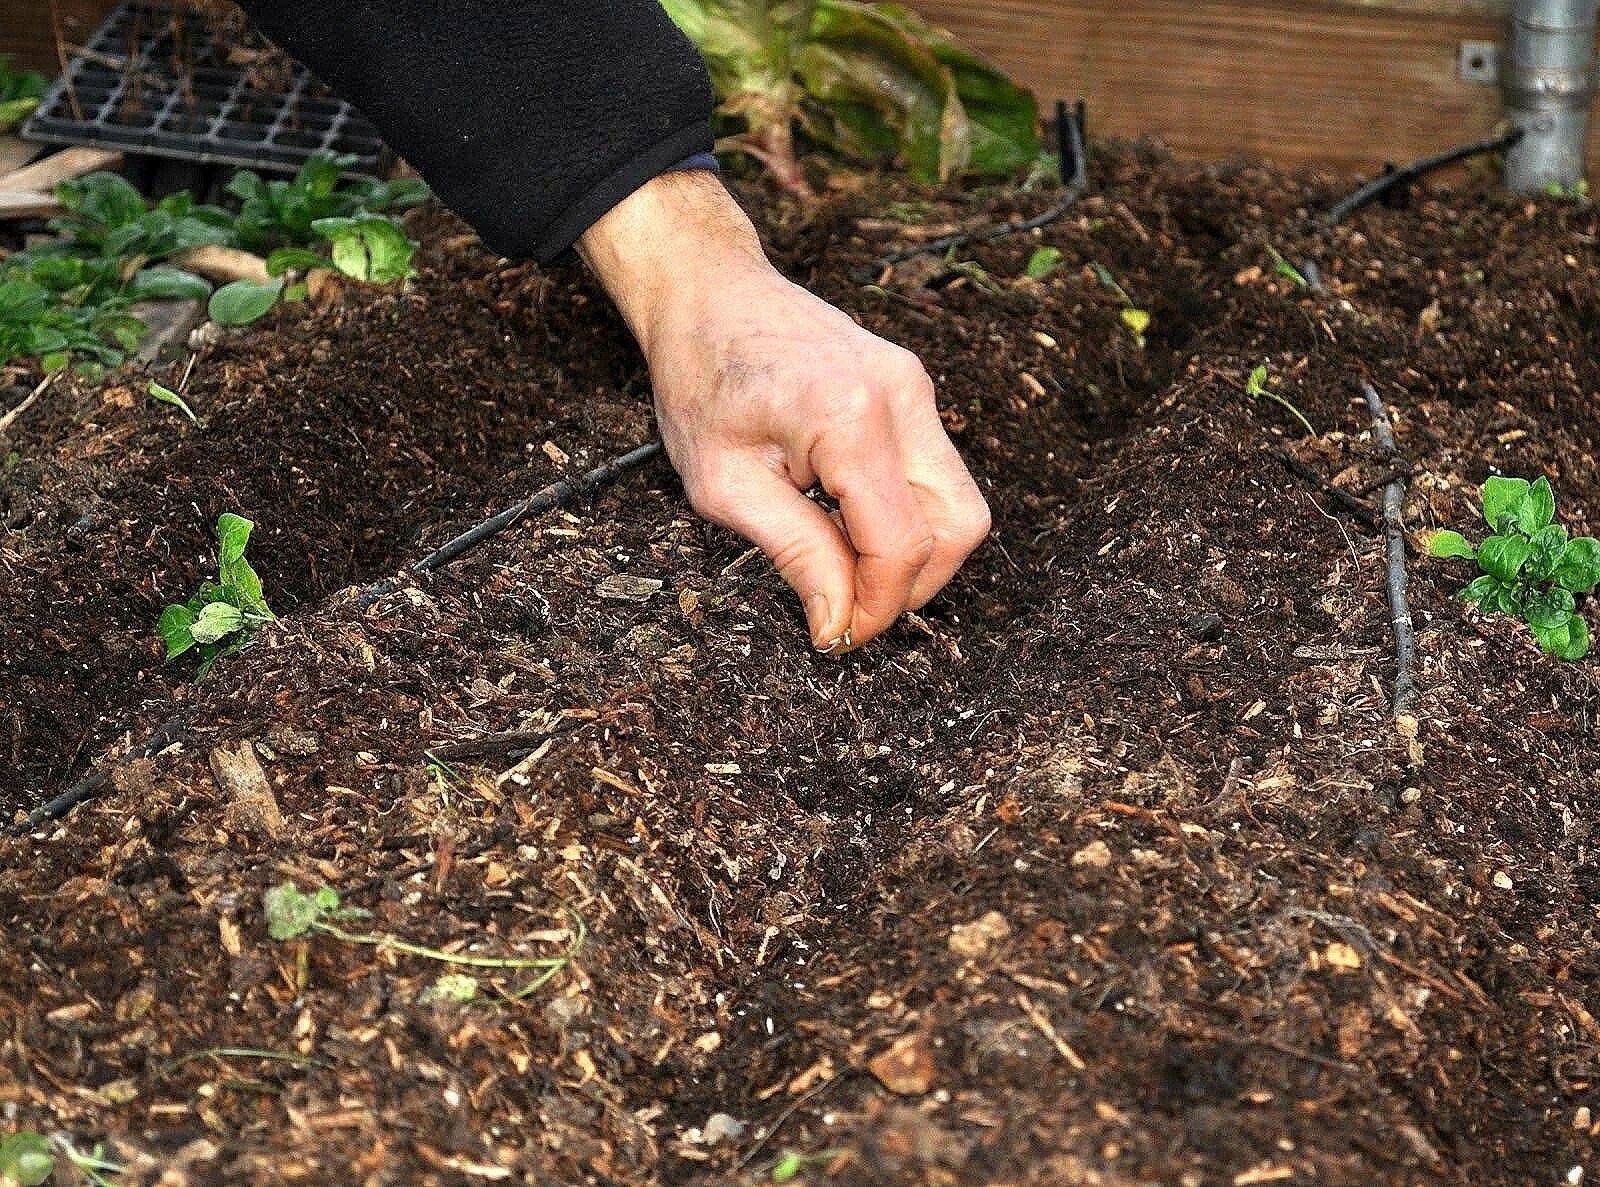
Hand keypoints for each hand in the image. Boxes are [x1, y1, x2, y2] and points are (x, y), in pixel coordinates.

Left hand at [579, 171, 988, 650]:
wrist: (707, 292)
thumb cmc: (701, 381)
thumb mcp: (725, 485)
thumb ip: (795, 555)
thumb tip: (839, 625)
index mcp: (850, 418)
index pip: (902, 544)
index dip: (877, 607)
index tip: (838, 636)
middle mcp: (902, 396)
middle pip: (958, 526)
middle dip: (911, 585)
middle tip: (848, 607)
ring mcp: (915, 386)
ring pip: (958, 502)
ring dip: (913, 551)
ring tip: (844, 562)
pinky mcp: (913, 386)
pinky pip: (935, 471)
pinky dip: (904, 512)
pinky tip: (845, 517)